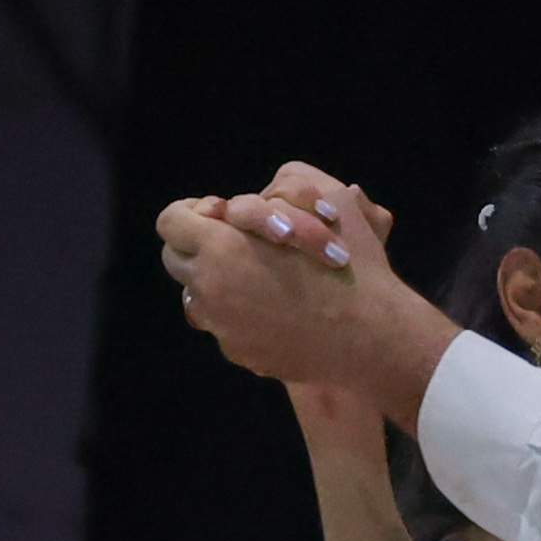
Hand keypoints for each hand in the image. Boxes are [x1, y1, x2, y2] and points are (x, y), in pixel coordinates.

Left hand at [158, 160, 456, 422]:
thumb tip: (244, 206)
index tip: (221, 216)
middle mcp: (209, 288)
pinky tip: (278, 310)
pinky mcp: (239, 353)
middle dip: (202, 246)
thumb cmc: (348, 261)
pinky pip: (225, 326)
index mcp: (220, 246)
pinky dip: (242, 315)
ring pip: (197, 295)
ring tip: (261, 278)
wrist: (369, 334)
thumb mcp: (324, 199)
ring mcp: (221, 326)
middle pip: (176, 260)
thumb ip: (281, 186)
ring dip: (219, 281)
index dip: (192, 213)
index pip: (171, 221)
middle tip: (239, 246)